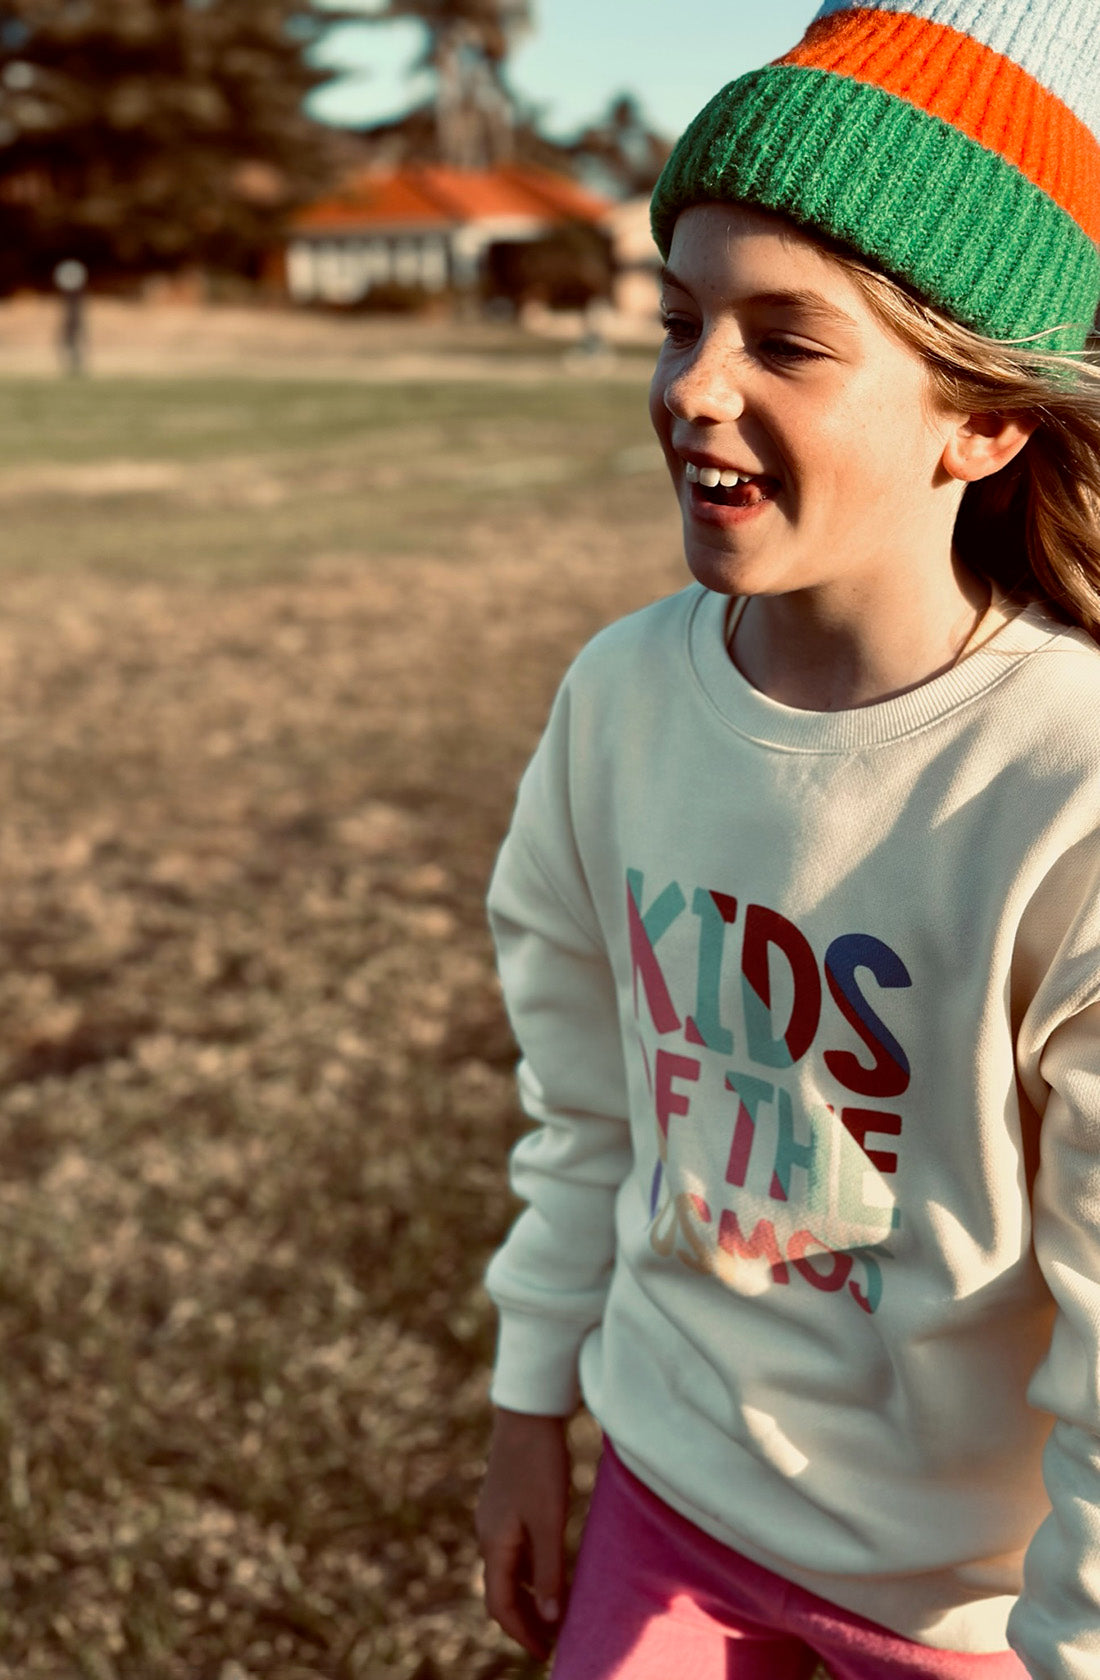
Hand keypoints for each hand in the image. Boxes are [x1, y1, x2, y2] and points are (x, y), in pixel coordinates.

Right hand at [476, 1407, 570, 1659]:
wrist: (527, 1411)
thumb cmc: (540, 1464)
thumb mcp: (550, 1521)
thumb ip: (550, 1570)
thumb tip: (551, 1619)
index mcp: (494, 1543)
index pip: (500, 1605)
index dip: (522, 1633)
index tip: (545, 1655)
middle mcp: (488, 1534)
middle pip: (500, 1591)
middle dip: (523, 1621)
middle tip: (551, 1642)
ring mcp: (494, 1517)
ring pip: (507, 1570)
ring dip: (528, 1597)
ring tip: (554, 1614)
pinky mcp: (505, 1503)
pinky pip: (513, 1550)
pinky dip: (529, 1571)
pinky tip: (551, 1570)